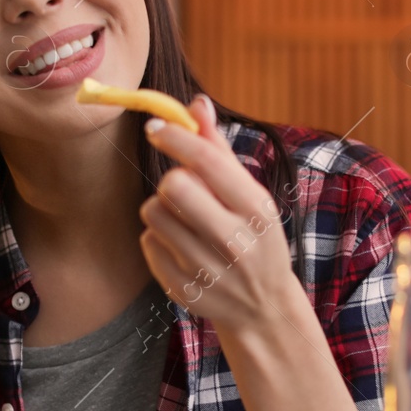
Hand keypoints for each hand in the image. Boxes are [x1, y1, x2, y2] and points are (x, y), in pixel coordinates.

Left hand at [138, 94, 299, 332]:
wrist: (262, 308)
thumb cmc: (254, 237)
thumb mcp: (250, 195)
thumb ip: (220, 150)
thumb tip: (197, 103)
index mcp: (257, 210)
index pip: (207, 161)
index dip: (175, 137)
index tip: (155, 127)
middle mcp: (235, 242)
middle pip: (174, 186)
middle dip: (172, 180)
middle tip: (182, 188)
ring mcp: (207, 270)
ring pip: (153, 213)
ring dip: (161, 209)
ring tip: (184, 220)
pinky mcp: (182, 288)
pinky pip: (147, 242)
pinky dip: (158, 238)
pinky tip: (181, 247)